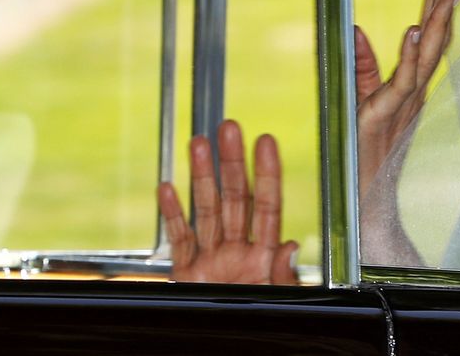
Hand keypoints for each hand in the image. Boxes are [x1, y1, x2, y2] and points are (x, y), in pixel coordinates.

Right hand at [157, 119, 297, 283]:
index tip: (265, 141)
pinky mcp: (186, 275)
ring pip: (206, 210)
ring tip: (199, 142)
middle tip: (229, 127)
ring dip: (202, 176)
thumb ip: (281, 276)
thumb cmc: (256, 331)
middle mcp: (238, 253)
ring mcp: (211, 261)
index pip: (267, 206)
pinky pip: (179, 239)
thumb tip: (291, 245)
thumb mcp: (275, 299)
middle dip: (232, 161)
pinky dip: (172, 214)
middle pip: (236, 198)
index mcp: (264, 257)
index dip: (267, 173)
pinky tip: (168, 187)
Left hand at [355, 0, 459, 200]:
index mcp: (411, 79)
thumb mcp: (361, 97)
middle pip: (436, 33)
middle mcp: (414, 87)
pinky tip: (415, 30)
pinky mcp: (384, 114)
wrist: (366, 197)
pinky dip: (409, 55)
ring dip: (439, 20)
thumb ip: (362, 64)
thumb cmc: (365, 149)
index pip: (430, 30)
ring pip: (427, 54)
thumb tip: (356, 27)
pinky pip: (401, 82)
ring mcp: (404, 100)